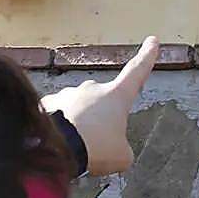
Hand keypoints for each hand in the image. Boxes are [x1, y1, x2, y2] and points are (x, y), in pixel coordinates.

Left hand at [40, 37, 159, 175]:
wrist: (56, 148)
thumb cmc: (95, 148)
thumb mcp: (121, 156)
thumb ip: (122, 148)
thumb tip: (114, 148)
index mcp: (116, 95)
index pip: (137, 72)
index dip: (146, 57)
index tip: (152, 41)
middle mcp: (92, 88)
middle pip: (102, 102)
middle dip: (99, 120)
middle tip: (94, 144)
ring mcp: (67, 94)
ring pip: (77, 110)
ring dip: (77, 125)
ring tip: (74, 147)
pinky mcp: (46, 103)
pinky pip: (56, 115)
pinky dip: (58, 128)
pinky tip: (56, 142)